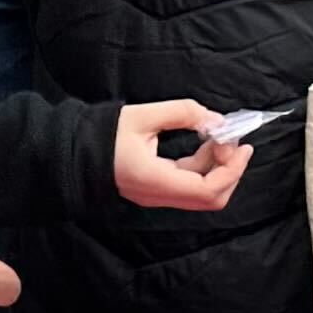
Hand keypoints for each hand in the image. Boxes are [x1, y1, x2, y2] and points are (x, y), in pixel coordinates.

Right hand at [114, 100, 250, 212]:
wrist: (74, 152)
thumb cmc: (102, 134)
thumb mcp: (142, 115)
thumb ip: (183, 113)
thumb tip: (217, 121)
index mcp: (155, 180)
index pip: (208, 189)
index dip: (232, 169)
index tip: (238, 143)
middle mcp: (159, 196)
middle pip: (212, 199)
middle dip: (231, 171)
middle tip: (234, 142)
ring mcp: (158, 197)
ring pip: (204, 194)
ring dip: (220, 168)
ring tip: (219, 138)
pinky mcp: (158, 191)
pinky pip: (191, 186)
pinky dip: (206, 168)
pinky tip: (205, 145)